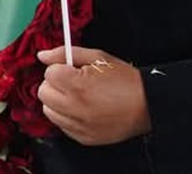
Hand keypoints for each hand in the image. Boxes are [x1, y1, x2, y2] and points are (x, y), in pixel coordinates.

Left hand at [37, 46, 151, 145]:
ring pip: (49, 111)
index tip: (71, 70)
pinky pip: (62, 126)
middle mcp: (75, 107)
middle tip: (72, 82)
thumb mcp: (99, 57)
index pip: (48, 73)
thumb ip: (66, 54)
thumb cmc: (127, 81)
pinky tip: (83, 110)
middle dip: (55, 84)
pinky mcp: (83, 138)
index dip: (60, 68)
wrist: (148, 106)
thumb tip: (43, 55)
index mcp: (78, 85)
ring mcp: (79, 125)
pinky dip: (67, 117)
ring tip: (78, 96)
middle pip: (44, 92)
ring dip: (58, 102)